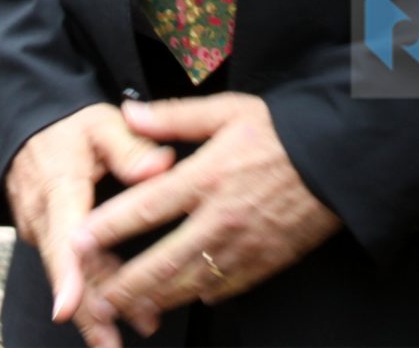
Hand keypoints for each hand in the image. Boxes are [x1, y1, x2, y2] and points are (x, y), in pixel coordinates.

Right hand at [3, 104, 174, 347]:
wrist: (31, 130)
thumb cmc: (72, 127)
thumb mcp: (102, 124)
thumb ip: (131, 147)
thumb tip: (161, 167)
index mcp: (59, 189)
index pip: (62, 236)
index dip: (66, 275)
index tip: (67, 308)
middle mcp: (44, 217)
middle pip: (65, 271)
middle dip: (88, 310)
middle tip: (114, 343)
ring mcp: (43, 231)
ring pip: (70, 274)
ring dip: (98, 306)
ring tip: (143, 324)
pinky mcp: (49, 238)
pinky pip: (71, 267)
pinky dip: (94, 289)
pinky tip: (123, 312)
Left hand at [75, 94, 340, 337]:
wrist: (340, 158)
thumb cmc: (283, 130)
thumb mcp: (229, 111)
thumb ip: (175, 116)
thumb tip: (129, 113)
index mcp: (206, 176)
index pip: (145, 208)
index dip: (108, 228)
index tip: (79, 241)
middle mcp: (220, 217)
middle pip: (160, 262)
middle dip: (123, 285)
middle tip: (95, 296)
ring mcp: (243, 245)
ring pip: (188, 285)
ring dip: (153, 299)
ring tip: (126, 308)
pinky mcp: (264, 262)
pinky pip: (224, 288)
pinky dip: (198, 296)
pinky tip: (182, 297)